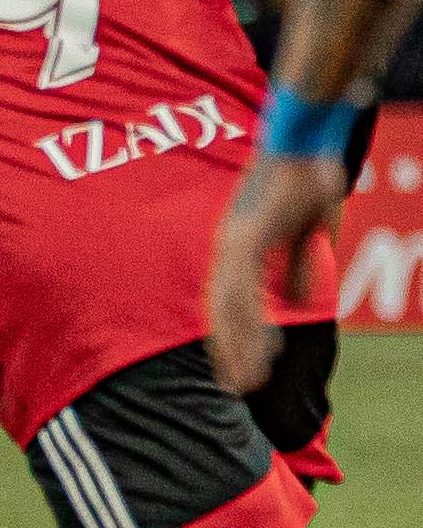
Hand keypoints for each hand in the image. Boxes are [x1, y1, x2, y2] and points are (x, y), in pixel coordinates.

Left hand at [207, 155, 346, 392]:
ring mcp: (234, 241)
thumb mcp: (306, 233)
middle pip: (220, 311)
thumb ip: (295, 268)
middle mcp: (228, 246)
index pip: (227, 301)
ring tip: (247, 383)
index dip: (230, 336)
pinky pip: (244, 289)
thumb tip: (293, 306)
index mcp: (238, 245)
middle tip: (236, 389)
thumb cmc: (306, 176)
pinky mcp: (247, 237)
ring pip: (228, 309)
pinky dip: (250, 323)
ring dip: (239, 348)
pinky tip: (262, 347)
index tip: (237, 368)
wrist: (306, 137)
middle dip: (229, 352)